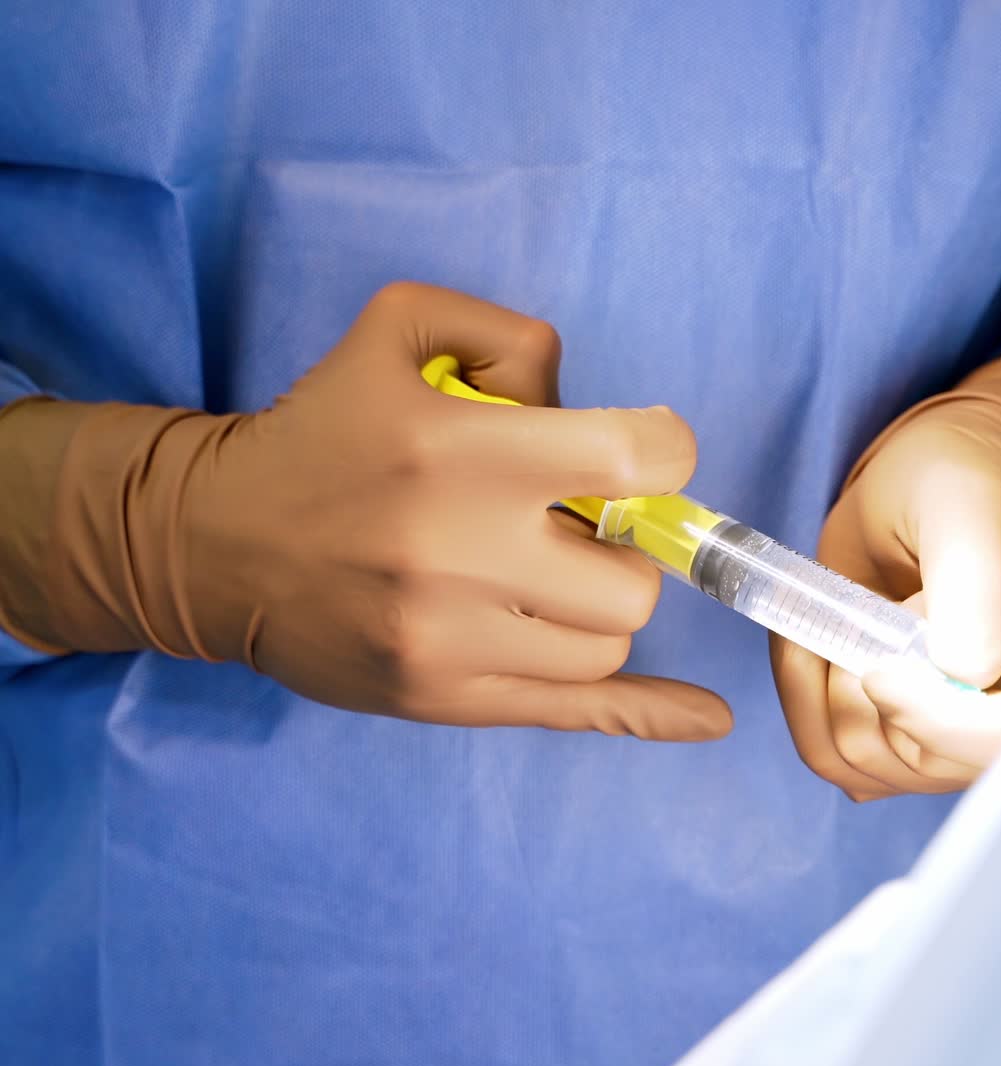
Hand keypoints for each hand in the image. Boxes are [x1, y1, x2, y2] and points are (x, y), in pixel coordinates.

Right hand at [4, 283, 732, 739]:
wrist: (214, 544)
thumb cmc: (319, 432)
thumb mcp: (397, 330)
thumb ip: (509, 338)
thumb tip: (592, 405)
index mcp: (462, 455)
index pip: (635, 464)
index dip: (663, 452)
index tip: (642, 454)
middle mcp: (464, 557)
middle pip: (630, 580)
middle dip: (619, 549)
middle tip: (568, 531)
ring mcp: (453, 643)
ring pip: (604, 645)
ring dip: (594, 609)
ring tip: (539, 582)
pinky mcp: (443, 699)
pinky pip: (576, 713)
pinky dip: (650, 715)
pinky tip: (705, 720)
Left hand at [771, 339, 1000, 800]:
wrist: (915, 484)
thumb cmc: (958, 479)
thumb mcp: (966, 507)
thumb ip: (972, 585)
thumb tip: (964, 674)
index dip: (941, 723)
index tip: (879, 671)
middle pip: (932, 765)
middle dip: (874, 697)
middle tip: (869, 615)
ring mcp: (947, 731)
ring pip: (871, 767)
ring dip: (828, 694)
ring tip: (842, 619)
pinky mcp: (891, 729)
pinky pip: (831, 752)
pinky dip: (802, 700)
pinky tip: (811, 643)